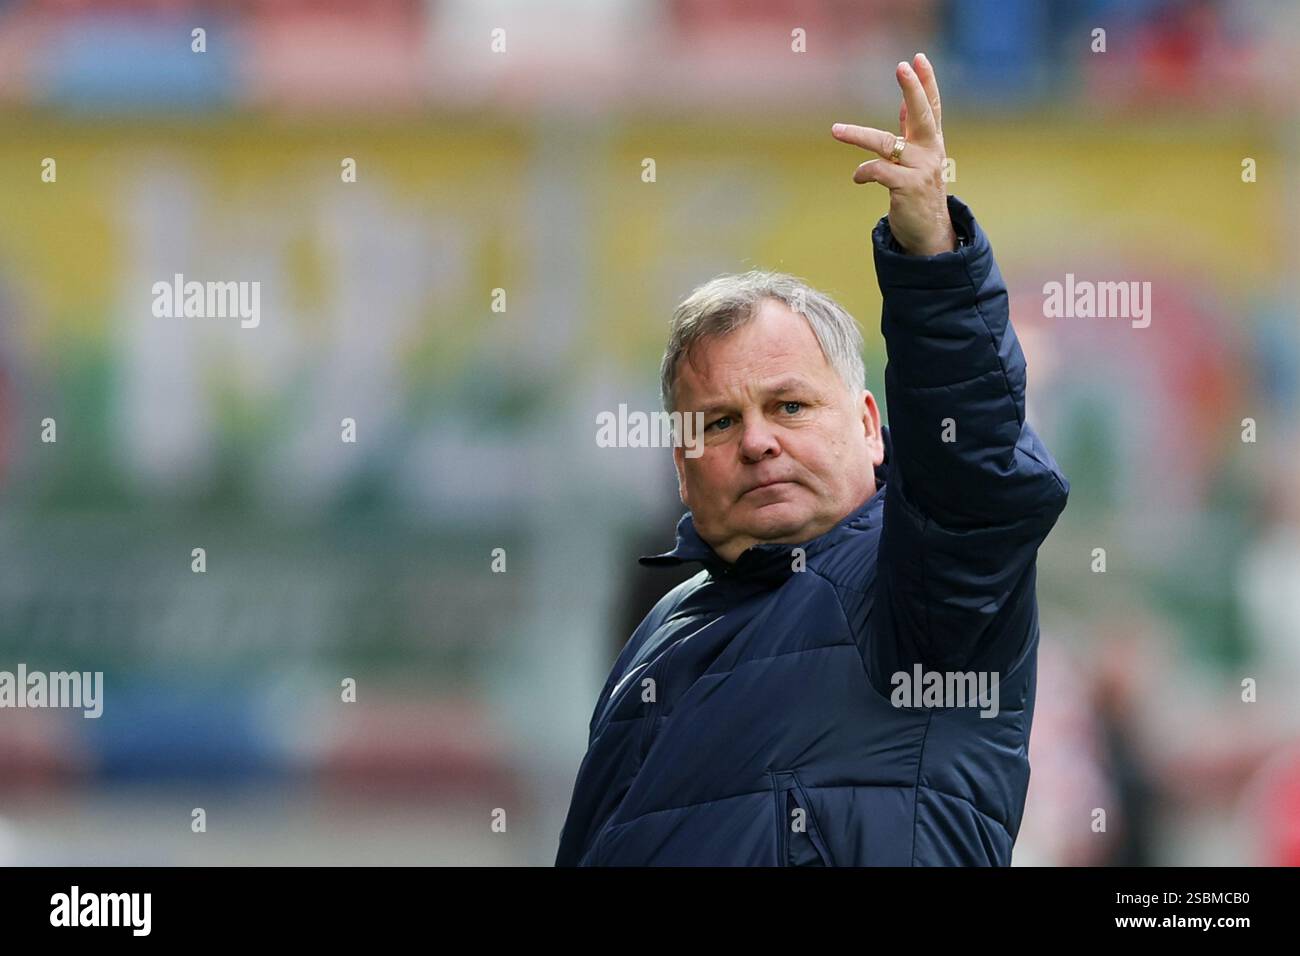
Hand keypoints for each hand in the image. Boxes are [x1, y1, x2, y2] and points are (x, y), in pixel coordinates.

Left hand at [831, 52, 955, 255]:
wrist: (929, 234)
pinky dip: (863, 172)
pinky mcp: (908, 188)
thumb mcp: (918, 160)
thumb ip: (911, 133)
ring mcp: (921, 170)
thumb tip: (904, 105)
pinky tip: (857, 177)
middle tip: (902, 67)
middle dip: (912, 90)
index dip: (926, 83)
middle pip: (923, 115)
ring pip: (886, 143)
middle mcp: (930, 152)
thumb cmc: (919, 193)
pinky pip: (877, 171)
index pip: (931, 107)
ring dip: (858, 135)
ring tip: (836, 130)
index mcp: (931, 142)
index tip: (918, 59)